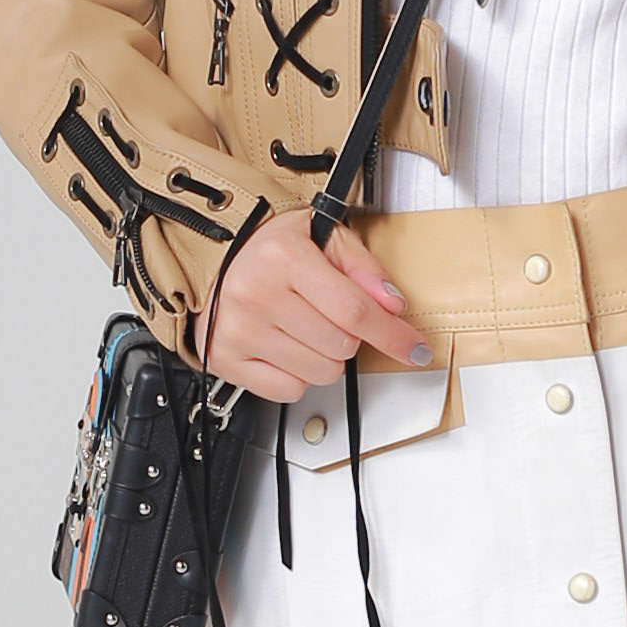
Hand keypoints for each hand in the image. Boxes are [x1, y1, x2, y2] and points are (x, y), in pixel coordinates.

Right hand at [204, 209, 434, 403]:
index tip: (414, 348)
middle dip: (350, 336)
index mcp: (283, 258)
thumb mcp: (323, 236)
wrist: (212, 257)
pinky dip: (297, 375)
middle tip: (330, 314)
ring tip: (304, 327)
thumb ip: (362, 267)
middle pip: (341, 347)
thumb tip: (391, 304)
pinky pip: (289, 390)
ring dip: (325, 357)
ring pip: (319, 373)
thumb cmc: (268, 246)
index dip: (392, 335)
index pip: (354, 311)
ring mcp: (239, 331)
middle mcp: (256, 294)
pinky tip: (285, 346)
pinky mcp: (226, 359)